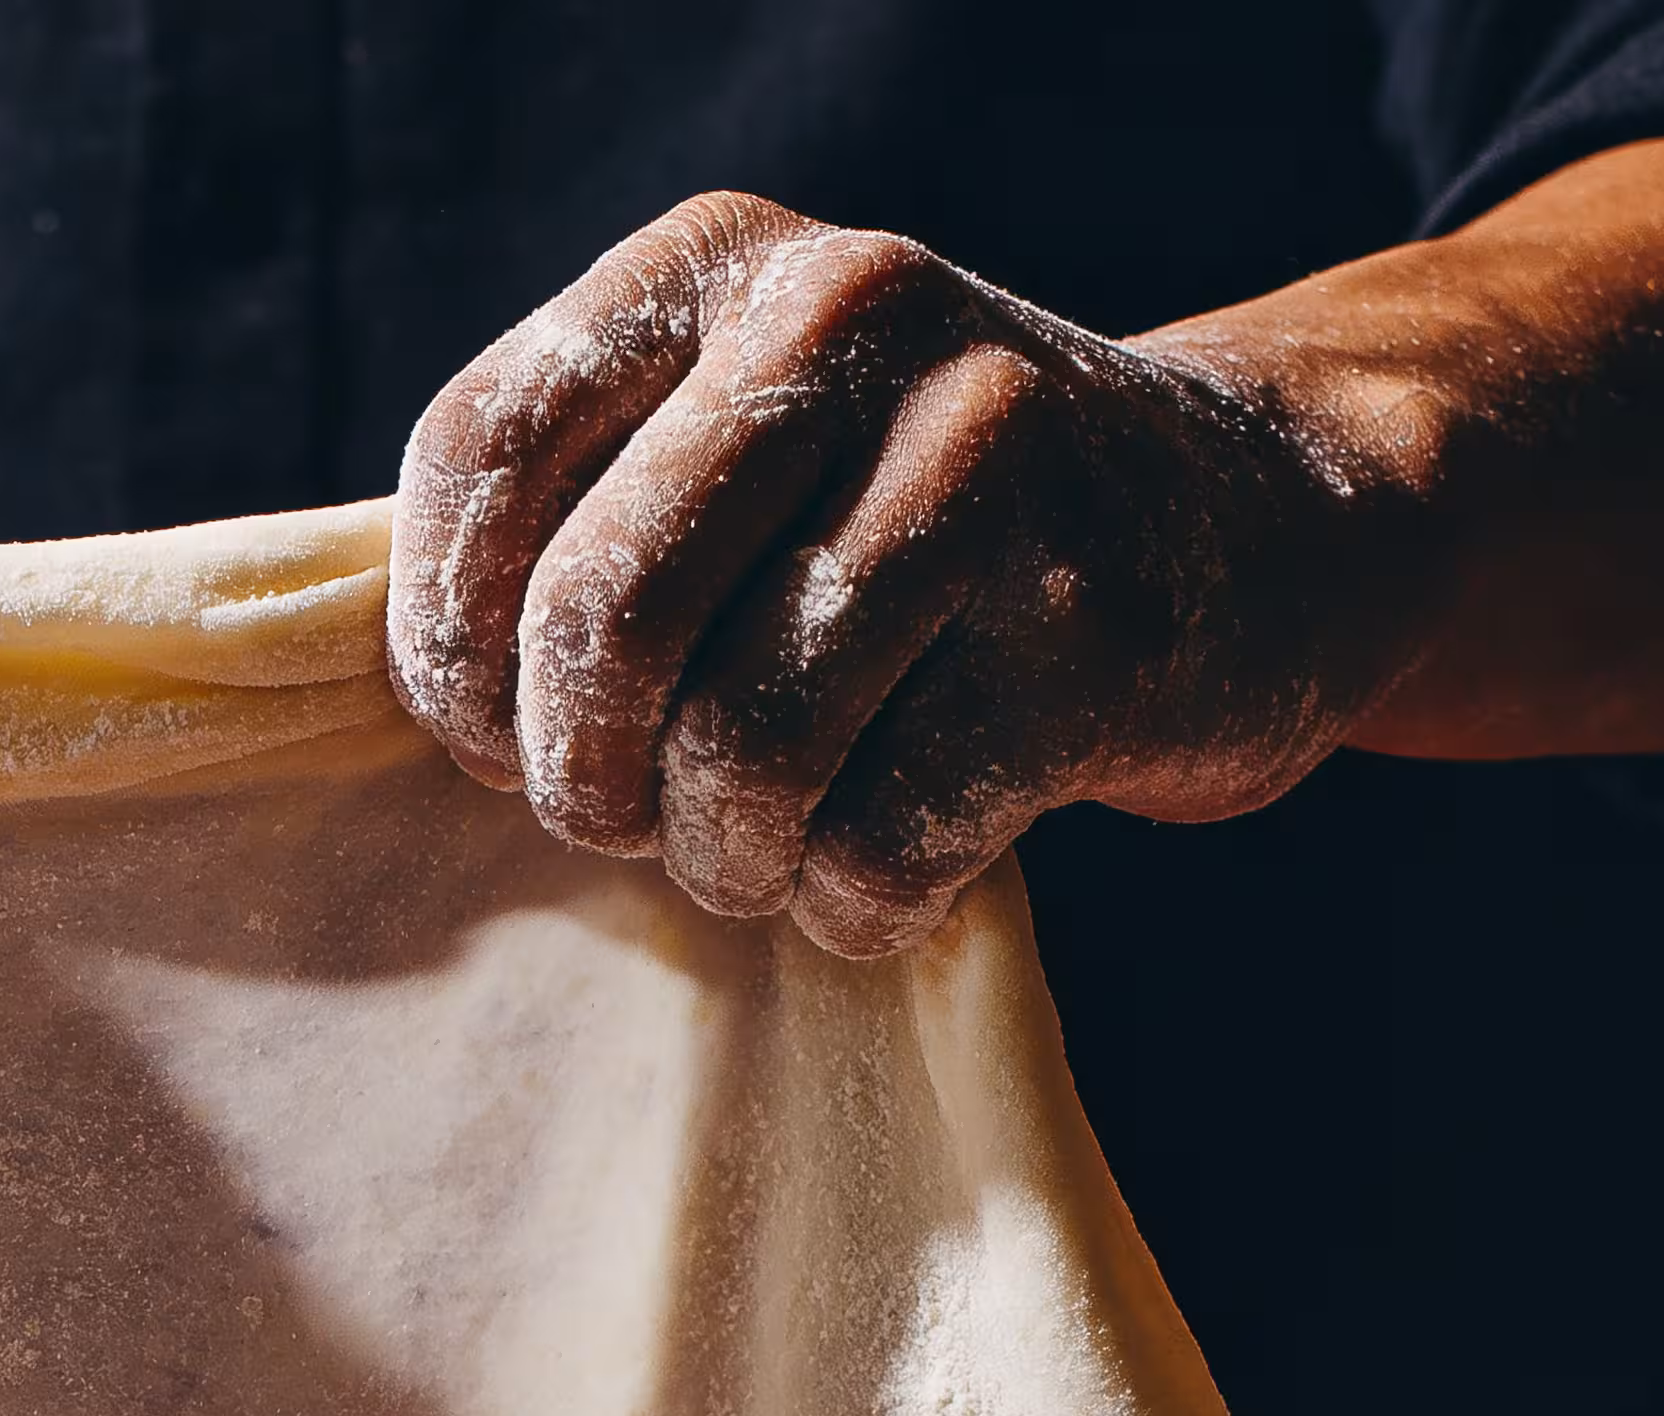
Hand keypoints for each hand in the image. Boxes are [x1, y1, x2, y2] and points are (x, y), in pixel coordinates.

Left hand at [390, 193, 1434, 957]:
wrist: (1243, 533)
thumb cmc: (910, 535)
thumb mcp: (732, 449)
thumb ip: (569, 517)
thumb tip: (420, 691)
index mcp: (721, 265)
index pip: (480, 463)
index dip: (453, 657)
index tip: (499, 735)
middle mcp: (854, 316)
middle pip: (599, 622)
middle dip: (582, 780)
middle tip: (627, 817)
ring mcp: (991, 465)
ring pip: (740, 751)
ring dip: (724, 859)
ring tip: (762, 845)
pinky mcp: (1090, 639)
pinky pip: (878, 842)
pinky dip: (853, 902)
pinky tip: (886, 863)